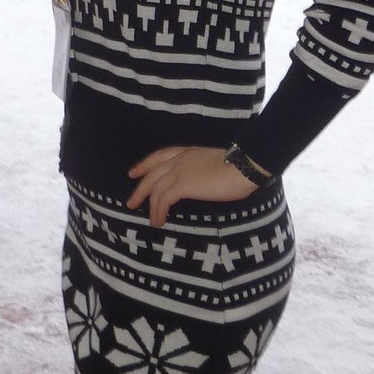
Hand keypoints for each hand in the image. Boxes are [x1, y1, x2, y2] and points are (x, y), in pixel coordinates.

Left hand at [127, 145, 255, 226]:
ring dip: (151, 206)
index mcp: (187, 152)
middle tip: (131, 202)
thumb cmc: (236, 167)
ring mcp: (179, 172)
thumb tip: (199, 182)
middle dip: (140, 189)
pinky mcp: (182, 185)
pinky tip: (160, 221)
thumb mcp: (213, 163)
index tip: (134, 173)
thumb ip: (200, 169)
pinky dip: (159, 211)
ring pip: (155, 189)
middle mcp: (179, 160)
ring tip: (151, 220)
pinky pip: (163, 200)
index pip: (159, 156)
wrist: (242, 167)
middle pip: (152, 174)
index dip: (145, 165)